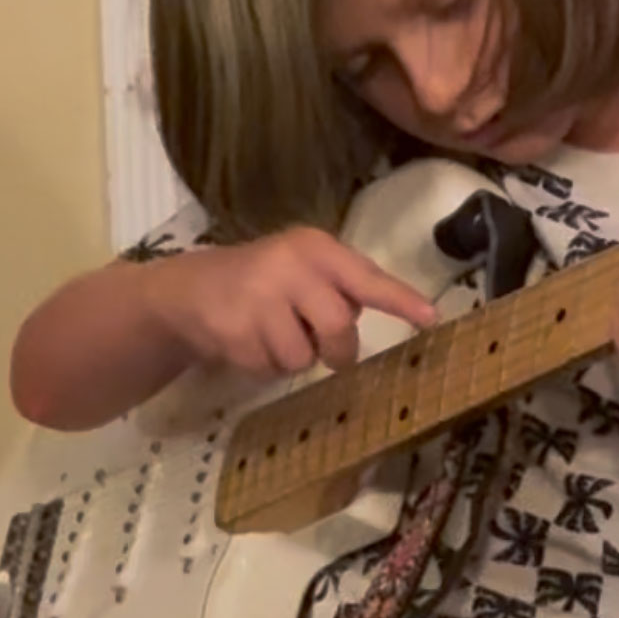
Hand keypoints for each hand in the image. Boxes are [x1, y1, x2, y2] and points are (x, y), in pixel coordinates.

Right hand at [141, 227, 436, 377]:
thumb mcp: (304, 269)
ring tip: (271, 334)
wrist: (188, 290)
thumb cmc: (264, 281)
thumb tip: (392, 315)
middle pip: (340, 328)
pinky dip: (265, 366)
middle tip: (330, 352)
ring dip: (294, 358)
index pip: (366, 277)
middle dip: (338, 351)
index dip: (400, 300)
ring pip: (303, 357)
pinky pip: (270, 368)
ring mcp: (258, 298)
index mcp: (315, 248)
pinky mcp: (234, 330)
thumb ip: (344, 287)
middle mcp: (289, 266)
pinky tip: (247, 341)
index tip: (430, 319)